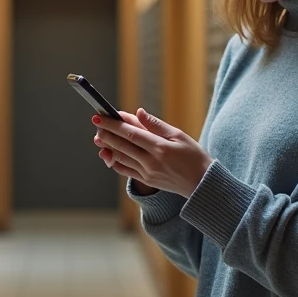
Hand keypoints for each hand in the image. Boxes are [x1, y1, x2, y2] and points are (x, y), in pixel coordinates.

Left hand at [92, 108, 213, 197]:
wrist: (202, 183)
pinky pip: (126, 171)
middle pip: (122, 145)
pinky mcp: (147, 181)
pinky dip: (116, 162)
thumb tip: (139, 113)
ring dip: (108, 147)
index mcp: (160, 147)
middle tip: (95, 124)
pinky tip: (109, 155)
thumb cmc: (194, 156)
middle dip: (106, 133)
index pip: (130, 133)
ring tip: (98, 138)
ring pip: (121, 158)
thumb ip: (156, 125)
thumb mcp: (179, 135)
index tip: (100, 117)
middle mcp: (151, 161)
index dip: (113, 124)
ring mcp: (147, 172)